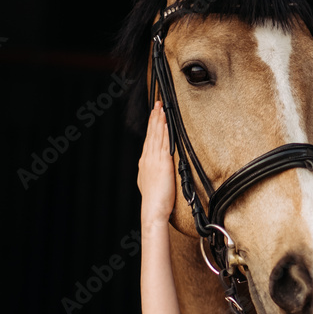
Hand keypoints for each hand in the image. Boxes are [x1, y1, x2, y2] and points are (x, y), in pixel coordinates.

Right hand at [138, 101, 174, 221]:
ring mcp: (154, 160)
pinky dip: (164, 131)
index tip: (154, 115)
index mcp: (145, 163)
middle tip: (158, 104)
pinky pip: (163, 143)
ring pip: (156, 136)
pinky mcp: (162, 163)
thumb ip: (154, 172)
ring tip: (161, 108)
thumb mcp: (151, 183)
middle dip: (154, 118)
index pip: (149, 140)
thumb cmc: (155, 202)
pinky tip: (165, 122)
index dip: (152, 127)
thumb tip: (158, 168)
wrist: (153, 210)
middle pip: (152, 134)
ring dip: (159, 120)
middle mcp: (148, 159)